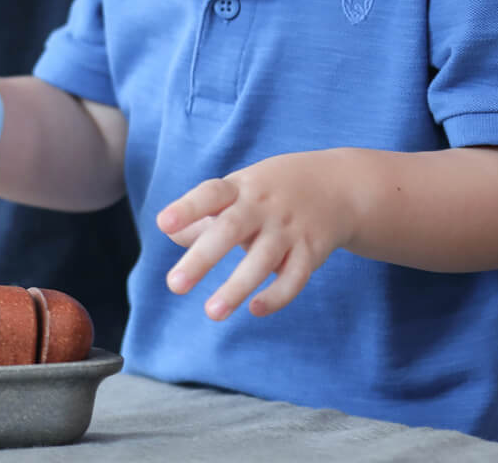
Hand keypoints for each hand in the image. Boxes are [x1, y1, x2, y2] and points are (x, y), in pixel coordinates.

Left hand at [156, 150, 356, 319]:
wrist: (334, 184)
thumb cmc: (268, 192)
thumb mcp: (237, 191)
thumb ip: (204, 214)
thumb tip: (171, 234)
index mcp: (239, 188)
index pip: (210, 194)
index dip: (187, 208)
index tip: (163, 223)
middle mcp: (262, 206)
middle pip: (230, 230)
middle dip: (202, 259)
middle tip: (174, 286)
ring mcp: (288, 228)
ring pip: (262, 260)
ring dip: (236, 287)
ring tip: (211, 312)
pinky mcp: (311, 250)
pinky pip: (295, 277)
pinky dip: (277, 295)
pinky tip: (255, 309)